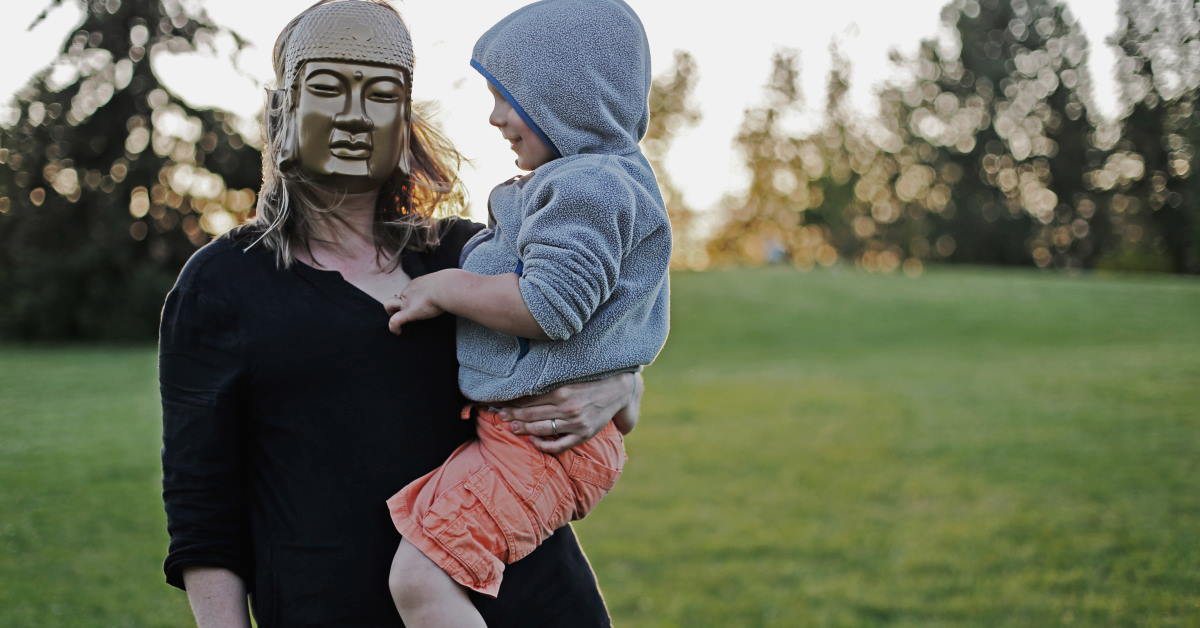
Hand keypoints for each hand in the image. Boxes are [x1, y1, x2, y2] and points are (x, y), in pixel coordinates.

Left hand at [384, 272, 446, 333]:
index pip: (409, 291)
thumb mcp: (446, 284)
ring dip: (390, 313)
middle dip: (396, 305)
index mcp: (418, 284)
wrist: (447, 287)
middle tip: (403, 313)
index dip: (409, 299)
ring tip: (396, 322)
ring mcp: (407, 302)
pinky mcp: (408, 312)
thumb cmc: (450, 285)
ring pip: (388, 305)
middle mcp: (409, 291)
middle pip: (397, 297)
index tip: (416, 305)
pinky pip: (394, 321)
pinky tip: (398, 332)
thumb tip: (454, 288)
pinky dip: (393, 327)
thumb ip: (444, 288)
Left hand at [498, 372, 637, 453]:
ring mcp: (575, 423)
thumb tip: (525, 386)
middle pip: (531, 414)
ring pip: (541, 429)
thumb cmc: (590, 381)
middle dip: (513, 416)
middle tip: (501, 416)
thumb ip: (550, 384)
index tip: (501, 404)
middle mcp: (567, 407)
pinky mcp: (583, 434)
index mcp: (562, 391)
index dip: (513, 403)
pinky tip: (534, 441)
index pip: (529, 399)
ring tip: (512, 428)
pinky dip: (543, 445)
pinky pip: (559, 445)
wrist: (618, 389)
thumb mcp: (569, 379)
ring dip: (524, 429)